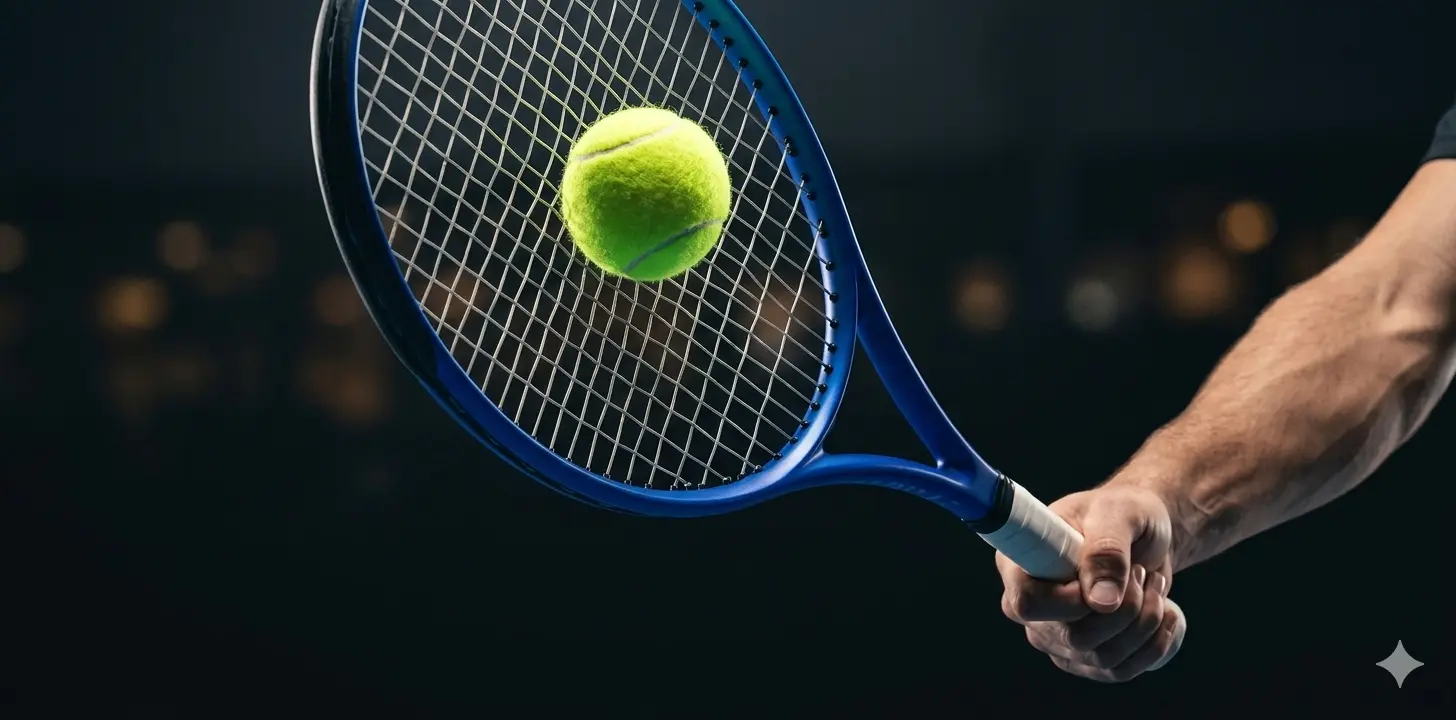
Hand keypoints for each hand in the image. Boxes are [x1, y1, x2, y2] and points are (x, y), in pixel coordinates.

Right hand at [996, 484, 1187, 681]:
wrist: (1143, 536)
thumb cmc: (1122, 513)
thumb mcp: (1119, 513)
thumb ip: (1107, 550)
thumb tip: (1101, 602)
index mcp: (1020, 565)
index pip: (1026, 603)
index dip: (1071, 601)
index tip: (1110, 575)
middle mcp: (1031, 608)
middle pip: (1075, 638)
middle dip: (1126, 607)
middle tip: (1143, 572)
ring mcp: (1055, 638)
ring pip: (1104, 658)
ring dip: (1145, 621)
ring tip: (1153, 584)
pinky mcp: (1085, 658)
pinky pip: (1122, 670)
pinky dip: (1156, 642)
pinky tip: (1165, 611)